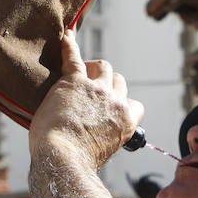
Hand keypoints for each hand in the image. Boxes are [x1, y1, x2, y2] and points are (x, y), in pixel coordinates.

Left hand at [28, 30, 143, 168]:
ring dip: (94, 67)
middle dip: (107, 83)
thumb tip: (95, 137)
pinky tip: (66, 36)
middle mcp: (116, 101)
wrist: (63, 159)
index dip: (121, 104)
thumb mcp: (104, 151)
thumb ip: (106, 136)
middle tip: (89, 90)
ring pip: (102, 66)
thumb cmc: (78, 161)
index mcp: (127, 121)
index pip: (134, 104)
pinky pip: (74, 57)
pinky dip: (70, 45)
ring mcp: (96, 89)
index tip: (109, 109)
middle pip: (118, 80)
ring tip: (81, 72)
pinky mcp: (74, 82)